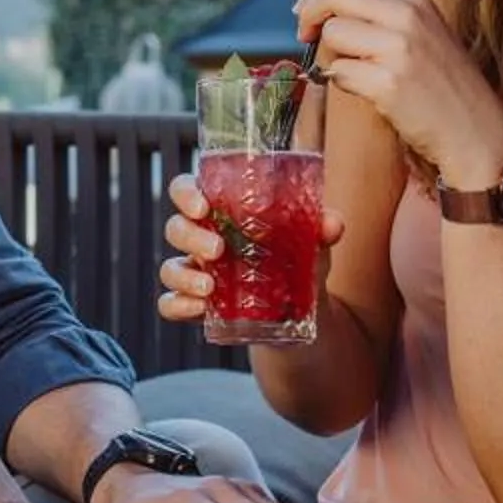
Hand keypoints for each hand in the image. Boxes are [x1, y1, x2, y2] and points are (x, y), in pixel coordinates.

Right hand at [157, 172, 346, 322]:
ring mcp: (197, 273)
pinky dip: (179, 307)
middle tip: (219, 248)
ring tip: (210, 288)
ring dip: (184, 276)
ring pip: (169, 268)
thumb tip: (332, 223)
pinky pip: (170, 305)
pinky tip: (199, 309)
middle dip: (191, 236)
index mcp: (222, 213)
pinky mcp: (198, 306)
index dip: (186, 193)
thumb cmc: (299, 262)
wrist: (304, 312)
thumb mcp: (313, 243)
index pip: (187, 190)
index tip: (203, 205)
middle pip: (176, 227)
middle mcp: (203, 239)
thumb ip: (321, 229)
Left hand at [293, 0, 502, 182]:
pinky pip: (340, 72)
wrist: (474, 129)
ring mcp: (400, 47)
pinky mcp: (389, 82)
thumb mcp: (421, 29)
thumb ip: (381, 9)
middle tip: (303, 34)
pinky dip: (343, 83)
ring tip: (356, 71)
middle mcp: (408, 13)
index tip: (307, 11)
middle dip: (308, 13)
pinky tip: (367, 92)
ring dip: (331, 54)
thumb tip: (322, 1)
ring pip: (333, 33)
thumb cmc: (441, 82)